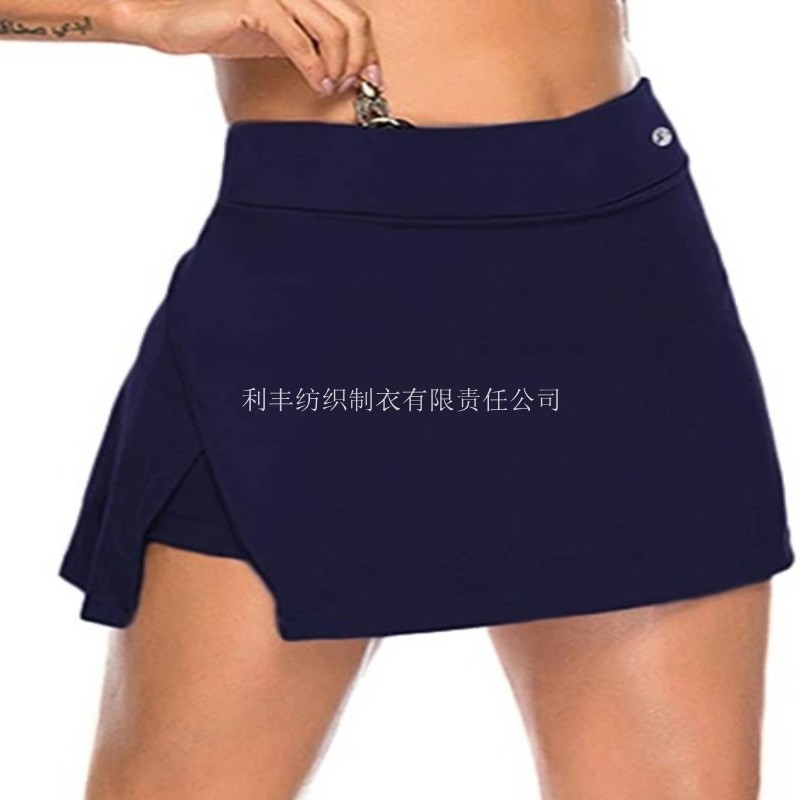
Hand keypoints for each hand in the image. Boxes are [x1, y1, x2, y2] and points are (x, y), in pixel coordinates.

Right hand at [114, 0, 381, 95]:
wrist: (174, 21)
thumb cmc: (225, 27)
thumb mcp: (279, 36)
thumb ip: (311, 44)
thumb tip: (347, 69)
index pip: (354, 14)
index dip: (369, 49)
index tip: (372, 78)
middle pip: (351, 21)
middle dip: (359, 60)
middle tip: (353, 86)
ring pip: (332, 30)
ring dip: (339, 67)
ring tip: (331, 87)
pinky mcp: (257, 4)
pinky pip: (300, 40)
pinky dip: (315, 68)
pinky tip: (316, 84)